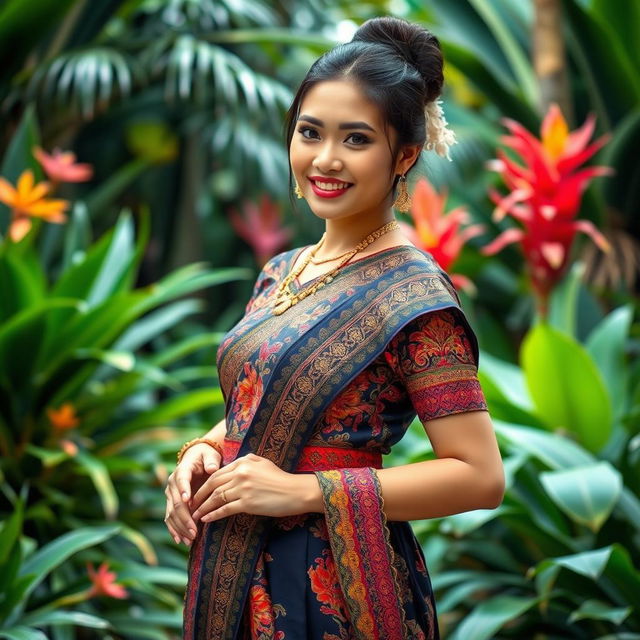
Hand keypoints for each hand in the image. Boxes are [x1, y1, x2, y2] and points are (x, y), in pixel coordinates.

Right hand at [164, 443, 221, 544]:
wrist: (196, 458)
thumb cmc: (205, 457)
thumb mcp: (210, 455)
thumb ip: (211, 460)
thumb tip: (212, 468)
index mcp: (182, 470)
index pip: (181, 480)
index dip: (184, 490)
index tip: (188, 501)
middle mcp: (172, 484)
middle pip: (176, 502)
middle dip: (184, 518)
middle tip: (194, 531)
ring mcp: (171, 495)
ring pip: (171, 513)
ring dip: (180, 527)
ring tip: (190, 539)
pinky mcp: (172, 504)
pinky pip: (170, 518)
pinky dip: (174, 529)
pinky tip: (180, 540)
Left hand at [191, 453, 314, 522]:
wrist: (296, 491)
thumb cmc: (280, 479)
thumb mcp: (263, 463)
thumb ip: (246, 461)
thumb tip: (231, 466)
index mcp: (243, 462)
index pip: (217, 473)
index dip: (204, 485)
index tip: (197, 494)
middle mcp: (241, 473)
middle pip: (213, 485)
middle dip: (199, 496)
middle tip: (190, 506)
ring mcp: (244, 488)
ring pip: (216, 498)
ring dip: (203, 508)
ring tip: (194, 516)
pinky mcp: (248, 503)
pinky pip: (225, 509)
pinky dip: (213, 515)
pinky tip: (206, 520)